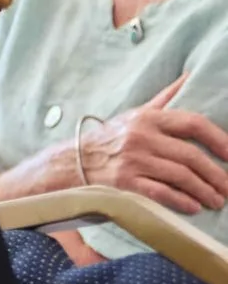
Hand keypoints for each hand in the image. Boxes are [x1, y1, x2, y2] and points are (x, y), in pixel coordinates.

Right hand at [75, 75, 227, 213]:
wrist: (70, 162)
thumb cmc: (109, 138)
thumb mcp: (135, 114)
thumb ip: (165, 98)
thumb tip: (189, 76)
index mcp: (148, 119)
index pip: (193, 124)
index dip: (219, 140)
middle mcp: (141, 138)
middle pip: (190, 156)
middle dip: (215, 174)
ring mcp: (132, 161)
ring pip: (179, 176)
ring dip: (204, 190)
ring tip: (217, 200)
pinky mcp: (123, 183)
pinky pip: (159, 192)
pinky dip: (180, 200)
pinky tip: (194, 207)